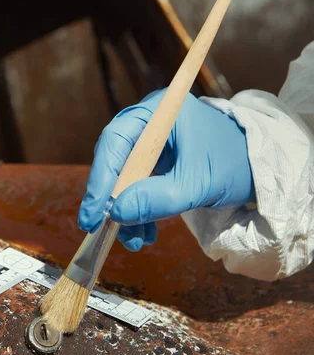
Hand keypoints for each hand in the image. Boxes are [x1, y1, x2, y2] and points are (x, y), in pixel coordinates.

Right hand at [78, 88, 255, 250]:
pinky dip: (138, 211)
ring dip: (125, 212)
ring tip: (133, 241)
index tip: (93, 212)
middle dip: (110, 198)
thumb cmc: (234, 165)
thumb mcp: (197, 184)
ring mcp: (151, 144)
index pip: (116, 141)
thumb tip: (117, 213)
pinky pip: (137, 187)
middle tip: (100, 228)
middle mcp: (149, 123)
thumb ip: (158, 199)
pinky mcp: (156, 163)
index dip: (100, 177)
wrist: (261, 172)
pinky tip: (144, 234)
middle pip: (114, 160)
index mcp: (159, 112)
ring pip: (123, 178)